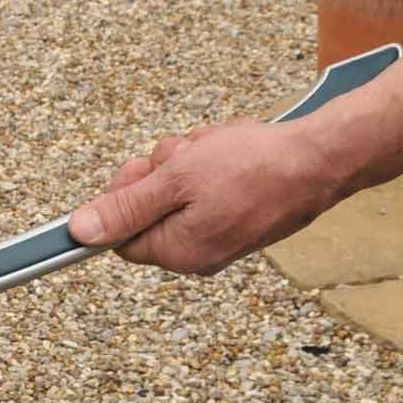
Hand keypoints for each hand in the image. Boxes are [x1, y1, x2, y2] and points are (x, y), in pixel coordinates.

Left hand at [66, 121, 341, 275]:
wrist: (323, 156)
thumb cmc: (253, 166)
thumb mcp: (175, 180)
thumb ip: (125, 208)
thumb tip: (79, 235)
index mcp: (178, 253)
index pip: (121, 235)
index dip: (126, 196)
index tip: (146, 170)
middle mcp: (198, 253)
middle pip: (150, 209)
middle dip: (162, 172)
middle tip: (187, 154)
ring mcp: (222, 235)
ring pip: (179, 190)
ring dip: (190, 160)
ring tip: (217, 149)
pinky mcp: (241, 215)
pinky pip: (208, 186)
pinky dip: (214, 162)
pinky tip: (234, 150)